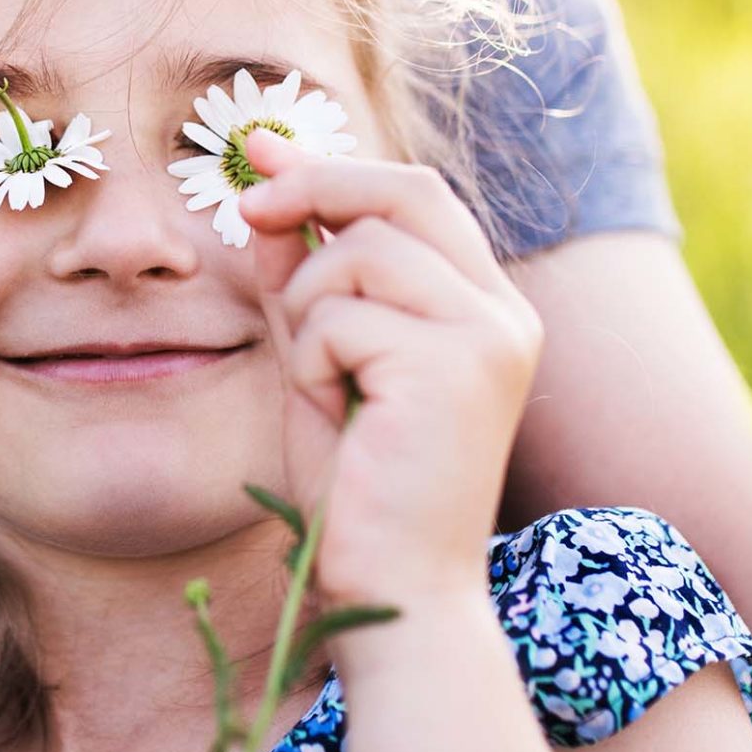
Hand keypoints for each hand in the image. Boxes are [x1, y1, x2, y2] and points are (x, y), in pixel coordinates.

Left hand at [239, 130, 543, 620]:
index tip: (263, 158)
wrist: (393, 594)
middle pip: (405, 192)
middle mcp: (502, 313)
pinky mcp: (456, 367)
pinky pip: (341, 315)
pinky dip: (310, 360)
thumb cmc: (355, 489)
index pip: (417, 197)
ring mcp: (487, 336)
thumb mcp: (318, 358)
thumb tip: (265, 186)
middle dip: (315, 188)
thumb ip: (301, 276)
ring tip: (321, 383)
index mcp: (482, 307)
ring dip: (306, 310)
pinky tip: (335, 413)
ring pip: (359, 252)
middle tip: (250, 208)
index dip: (335, 168)